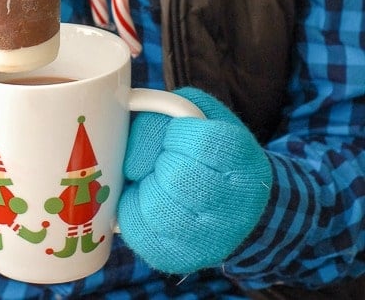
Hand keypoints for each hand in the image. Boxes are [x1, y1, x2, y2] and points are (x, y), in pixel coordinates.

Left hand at [118, 87, 271, 273]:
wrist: (241, 206)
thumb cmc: (211, 150)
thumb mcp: (199, 113)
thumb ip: (166, 109)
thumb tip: (126, 137)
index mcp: (239, 158)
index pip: (200, 142)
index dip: (175, 136)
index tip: (175, 137)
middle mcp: (232, 204)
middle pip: (176, 178)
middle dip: (157, 163)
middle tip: (162, 161)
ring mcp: (210, 238)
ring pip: (156, 212)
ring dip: (143, 189)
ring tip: (154, 181)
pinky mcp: (184, 259)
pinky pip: (141, 235)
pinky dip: (132, 212)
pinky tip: (146, 202)